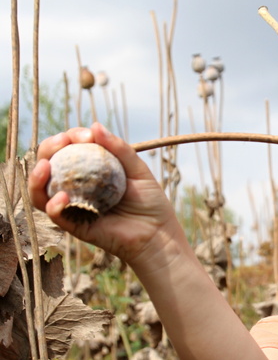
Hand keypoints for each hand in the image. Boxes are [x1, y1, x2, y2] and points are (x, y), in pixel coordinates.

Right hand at [28, 122, 177, 263]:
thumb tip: (95, 125)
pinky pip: (56, 215)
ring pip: (41, 192)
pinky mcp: (75, 226)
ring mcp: (74, 207)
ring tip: (45, 167)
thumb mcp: (138, 170)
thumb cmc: (150, 202)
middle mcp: (77, 188)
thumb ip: (120, 149)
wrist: (159, 234)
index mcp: (90, 172)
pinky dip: (54, 204)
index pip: (70, 149)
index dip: (71, 137)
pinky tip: (63, 196)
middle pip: (49, 166)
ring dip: (37, 178)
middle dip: (48, 150)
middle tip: (60, 143)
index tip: (86, 135)